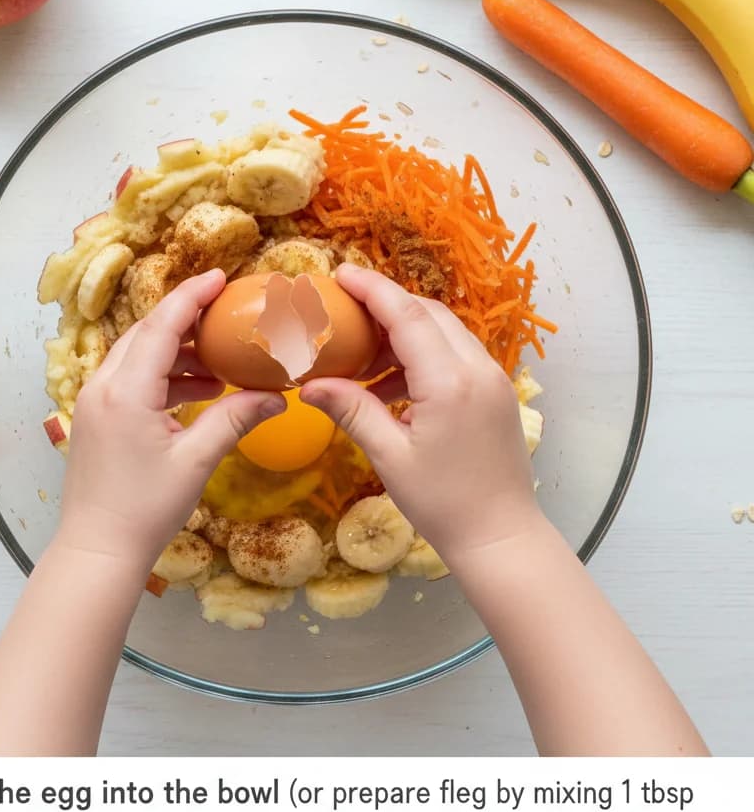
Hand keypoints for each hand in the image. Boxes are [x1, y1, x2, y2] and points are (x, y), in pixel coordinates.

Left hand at [58, 269, 284, 573]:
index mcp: (126, 391)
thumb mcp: (196, 461)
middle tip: (226, 314)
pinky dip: (163, 378)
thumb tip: (277, 396)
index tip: (221, 277)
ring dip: (177, 353)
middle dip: (187, 320)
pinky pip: (131, 381)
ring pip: (137, 357)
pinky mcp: (95, 420)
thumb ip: (235, 419)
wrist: (97, 550)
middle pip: (146, 335)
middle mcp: (103, 387)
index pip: (161, 326)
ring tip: (220, 364)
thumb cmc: (145, 509)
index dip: (192, 296)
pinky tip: (197, 392)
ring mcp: (94, 403)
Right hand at [300, 264, 540, 562]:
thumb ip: (352, 411)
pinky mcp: (497, 394)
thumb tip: (310, 384)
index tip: (340, 274)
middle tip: (343, 314)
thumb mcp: (389, 457)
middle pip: (429, 314)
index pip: (407, 315)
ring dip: (404, 333)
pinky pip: (456, 356)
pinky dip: (422, 356)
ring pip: (445, 332)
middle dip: (386, 306)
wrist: (501, 537)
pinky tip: (391, 386)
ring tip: (362, 359)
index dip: (372, 289)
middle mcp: (477, 369)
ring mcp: (493, 379)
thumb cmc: (442, 503)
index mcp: (449, 382)